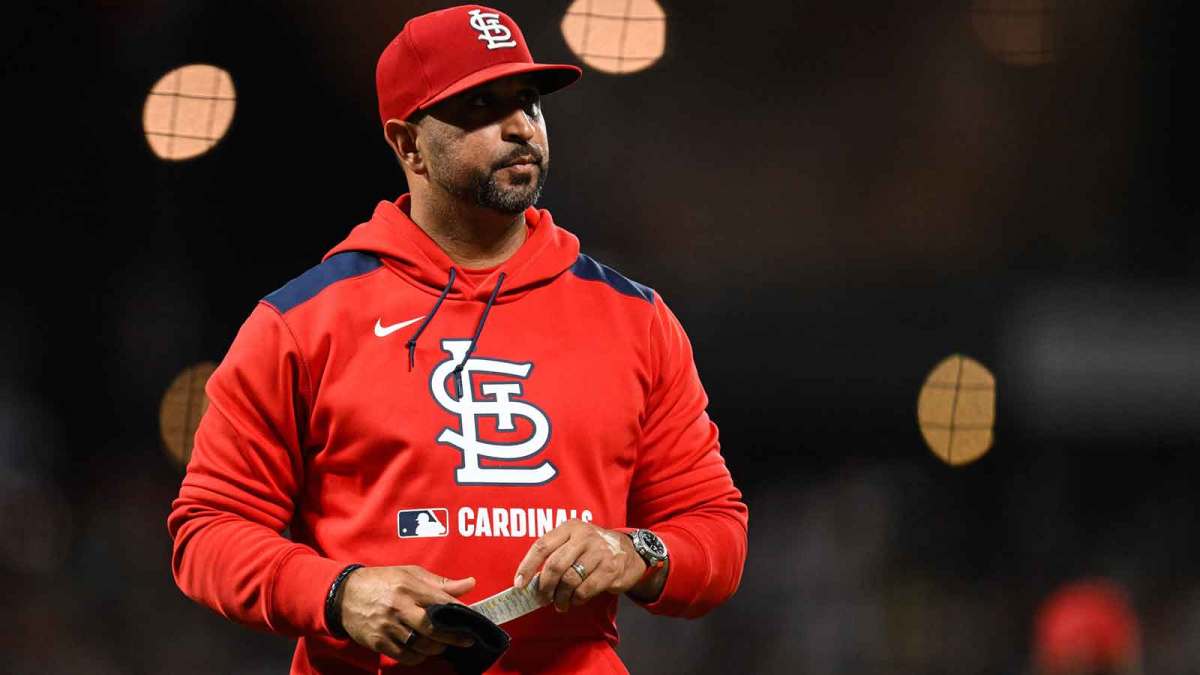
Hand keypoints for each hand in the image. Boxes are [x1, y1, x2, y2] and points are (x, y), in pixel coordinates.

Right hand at [337, 565, 475, 665]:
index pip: (440, 602)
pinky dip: (418, 656)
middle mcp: (398, 607)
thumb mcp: (410, 574)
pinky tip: (422, 650)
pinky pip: (404, 656)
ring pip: (420, 645)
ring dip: (436, 648)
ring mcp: (387, 626)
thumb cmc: (383, 581)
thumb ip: (441, 582)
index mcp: (408, 587)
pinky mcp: (378, 642)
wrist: (344, 595)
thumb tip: (470, 584)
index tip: (473, 621)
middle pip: (432, 627)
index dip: (459, 613)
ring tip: (442, 644)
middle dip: (452, 636)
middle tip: (466, 640)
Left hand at [513, 520, 646, 611]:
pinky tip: (576, 600)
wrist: (631, 551)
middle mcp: (584, 536)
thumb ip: (555, 554)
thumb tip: (531, 580)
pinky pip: (585, 589)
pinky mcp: (610, 569)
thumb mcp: (575, 541)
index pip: (542, 546)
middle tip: (542, 598)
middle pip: (554, 565)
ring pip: (569, 580)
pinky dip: (576, 599)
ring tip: (560, 603)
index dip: (527, 566)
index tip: (519, 583)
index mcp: (570, 527)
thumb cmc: (594, 549)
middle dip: (545, 587)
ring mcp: (599, 552)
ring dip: (561, 597)